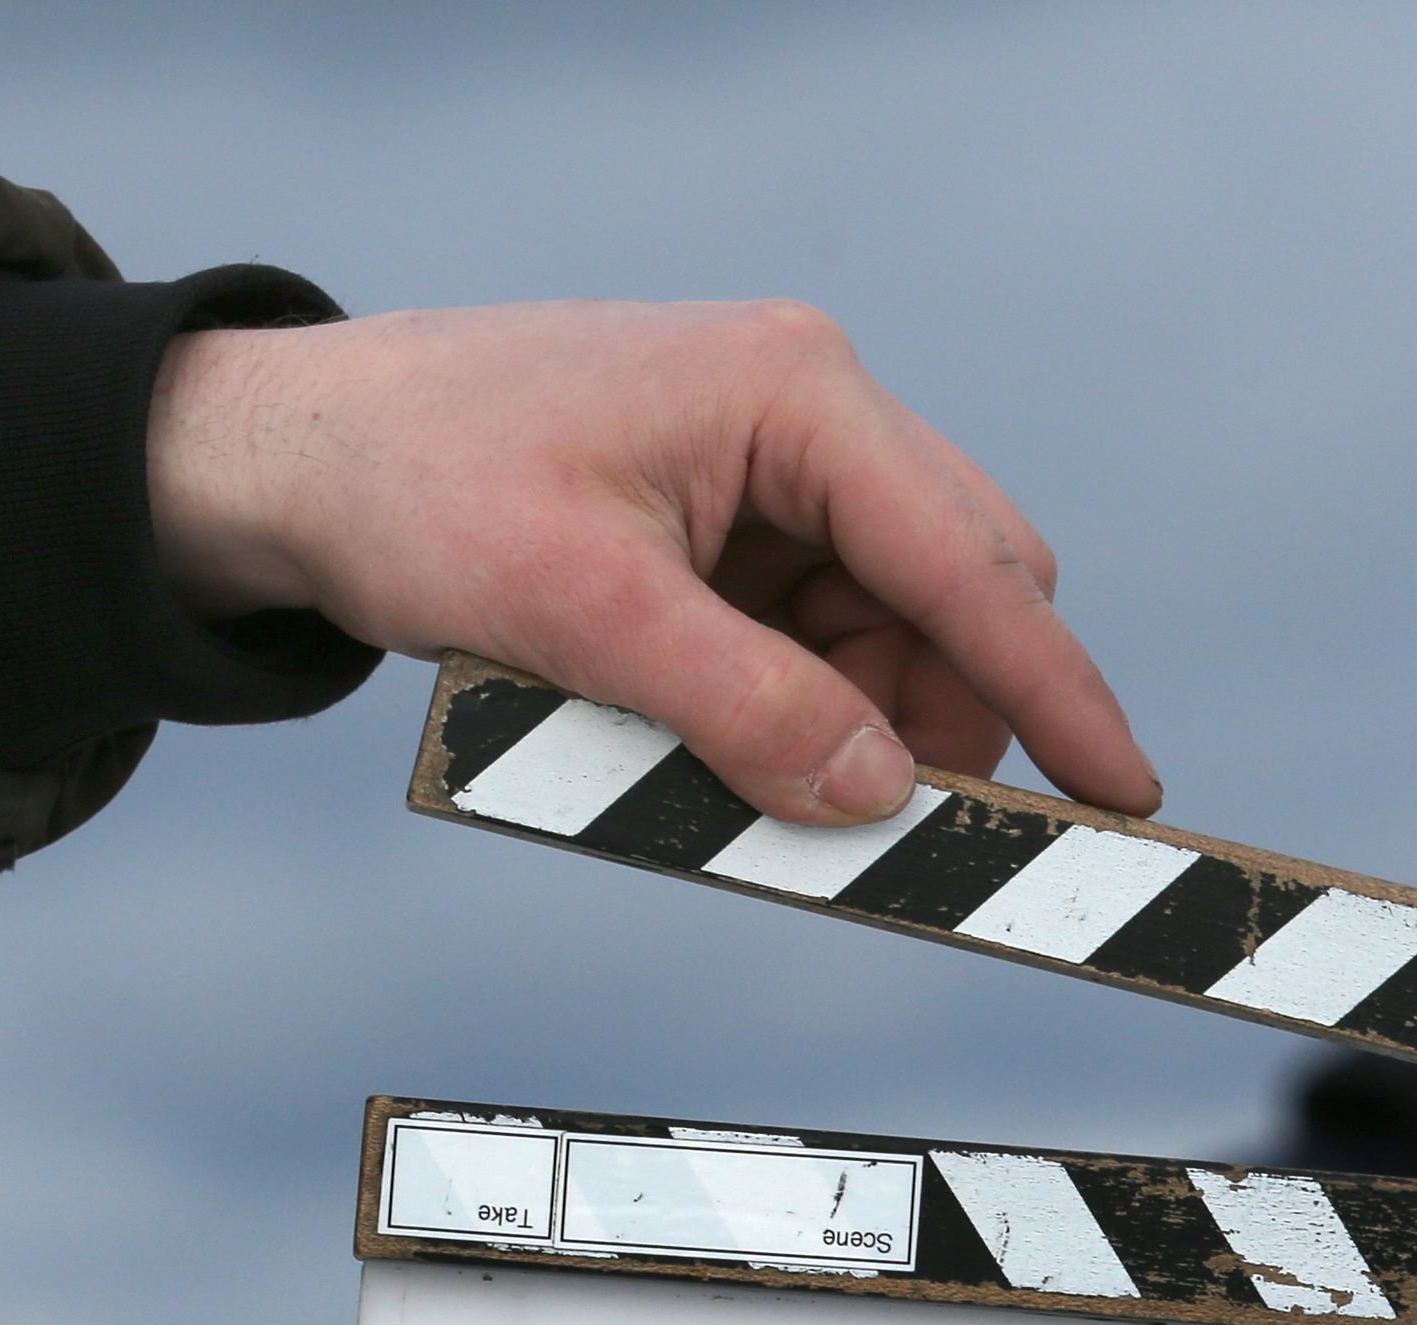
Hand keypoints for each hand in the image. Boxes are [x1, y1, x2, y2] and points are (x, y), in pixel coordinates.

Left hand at [148, 299, 1159, 826]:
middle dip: (933, 721)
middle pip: (954, 594)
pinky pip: (808, 639)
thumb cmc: (415, 490)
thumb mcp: (577, 613)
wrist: (291, 457)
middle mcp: (806, 413)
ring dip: (841, 726)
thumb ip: (742, 706)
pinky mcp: (725, 526)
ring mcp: (768, 469)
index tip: (1125, 794)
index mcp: (795, 394)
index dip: (1057, 691)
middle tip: (872, 838)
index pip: (973, 563)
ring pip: (886, 632)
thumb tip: (877, 794)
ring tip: (718, 778)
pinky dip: (782, 709)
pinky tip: (695, 739)